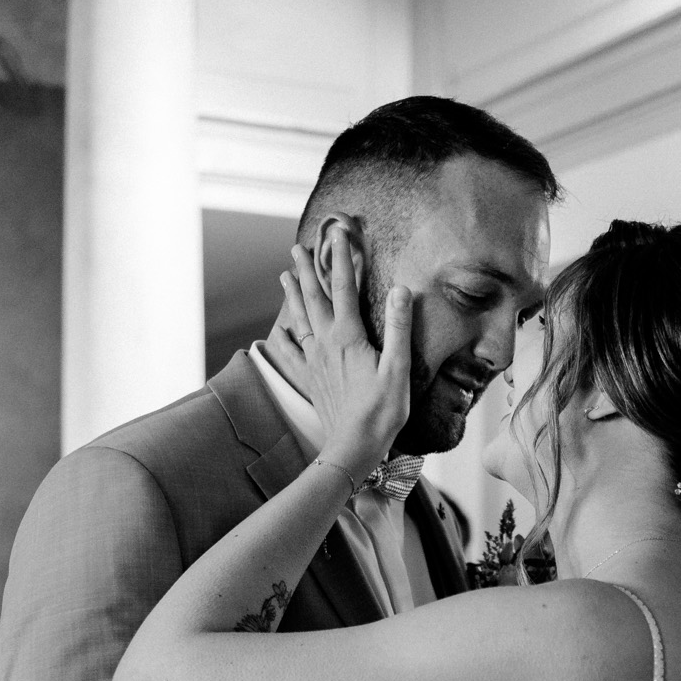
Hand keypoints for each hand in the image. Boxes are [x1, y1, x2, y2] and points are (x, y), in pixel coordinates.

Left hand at [280, 232, 412, 479]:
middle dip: (307, 269)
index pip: (344, 288)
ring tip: (284, 275)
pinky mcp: (311, 378)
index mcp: (348, 336)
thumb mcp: (398, 368)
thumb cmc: (381, 412)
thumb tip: (401, 289)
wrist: (353, 447)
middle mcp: (326, 344)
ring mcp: (315, 361)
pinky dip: (285, 336)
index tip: (339, 232)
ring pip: (300, 319)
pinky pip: (293, 351)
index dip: (342, 258)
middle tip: (297, 247)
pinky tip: (280, 329)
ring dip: (293, 295)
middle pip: (314, 298)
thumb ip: (398, 327)